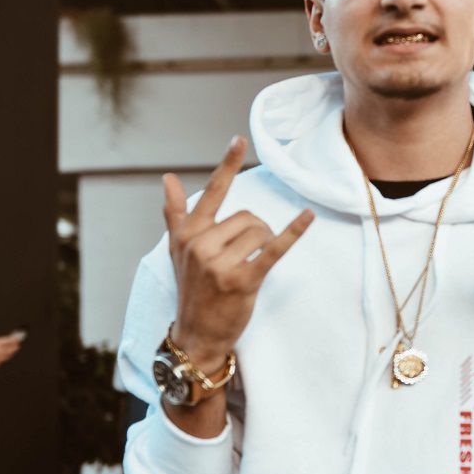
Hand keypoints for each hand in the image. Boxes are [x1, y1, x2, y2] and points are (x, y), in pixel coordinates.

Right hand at [0, 334, 23, 374]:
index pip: (9, 340)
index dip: (14, 338)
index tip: (17, 337)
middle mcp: (0, 352)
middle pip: (11, 349)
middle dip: (15, 346)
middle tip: (17, 344)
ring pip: (8, 356)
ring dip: (10, 352)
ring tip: (12, 350)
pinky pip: (1, 361)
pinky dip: (1, 358)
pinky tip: (1, 356)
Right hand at [165, 137, 313, 367]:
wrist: (197, 334)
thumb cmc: (191, 289)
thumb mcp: (177, 250)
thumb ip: (175, 213)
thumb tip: (166, 177)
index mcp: (188, 234)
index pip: (211, 192)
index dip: (227, 165)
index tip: (239, 139)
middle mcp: (201, 245)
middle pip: (246, 216)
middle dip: (255, 230)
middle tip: (248, 254)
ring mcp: (221, 264)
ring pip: (259, 231)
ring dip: (266, 242)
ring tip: (254, 262)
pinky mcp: (243, 280)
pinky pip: (274, 249)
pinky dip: (293, 232)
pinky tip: (307, 217)